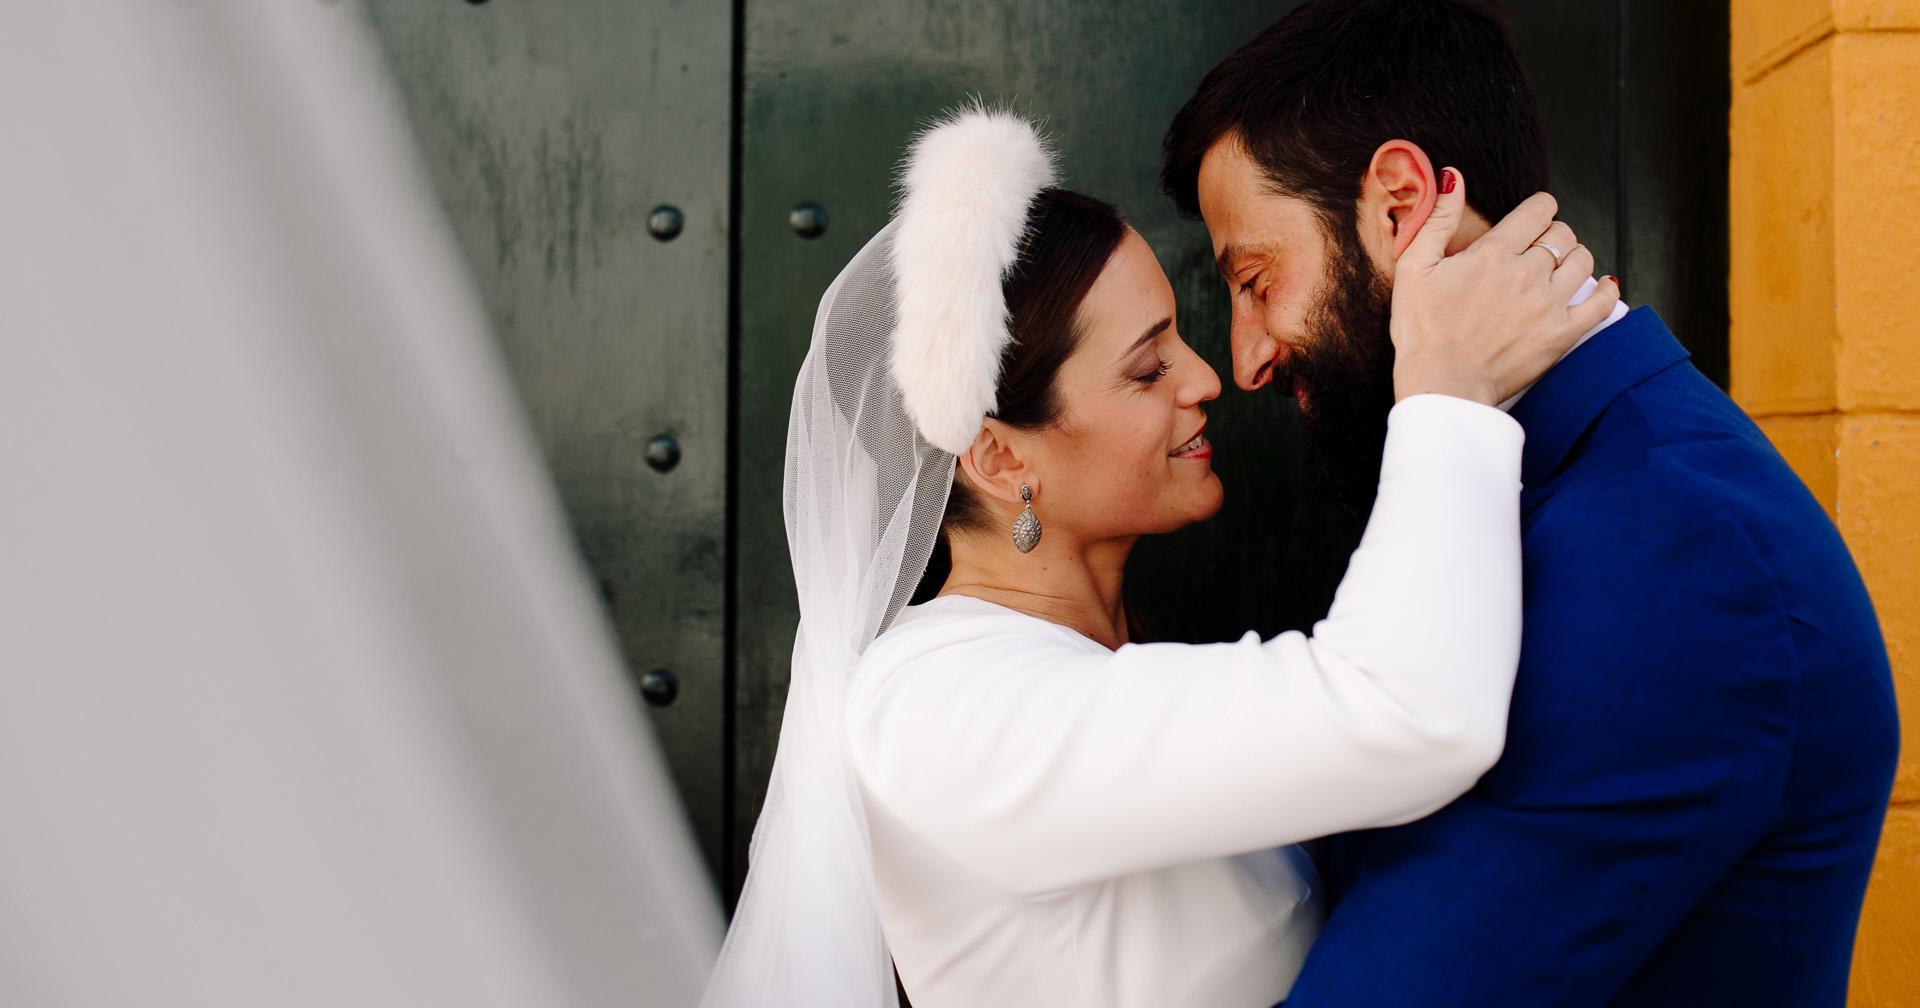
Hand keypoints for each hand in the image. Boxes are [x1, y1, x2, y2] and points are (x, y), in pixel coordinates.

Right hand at [1388, 170, 1620, 405]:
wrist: (1441, 384)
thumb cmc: (1422, 331)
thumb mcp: (1414, 268)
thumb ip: (1437, 219)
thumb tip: (1453, 178)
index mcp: (1493, 252)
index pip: (1538, 209)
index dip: (1538, 208)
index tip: (1533, 218)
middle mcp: (1527, 273)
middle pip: (1562, 233)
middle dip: (1552, 234)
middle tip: (1537, 250)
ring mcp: (1549, 304)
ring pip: (1583, 260)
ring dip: (1574, 258)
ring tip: (1558, 270)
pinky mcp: (1562, 334)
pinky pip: (1602, 303)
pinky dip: (1605, 292)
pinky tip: (1599, 289)